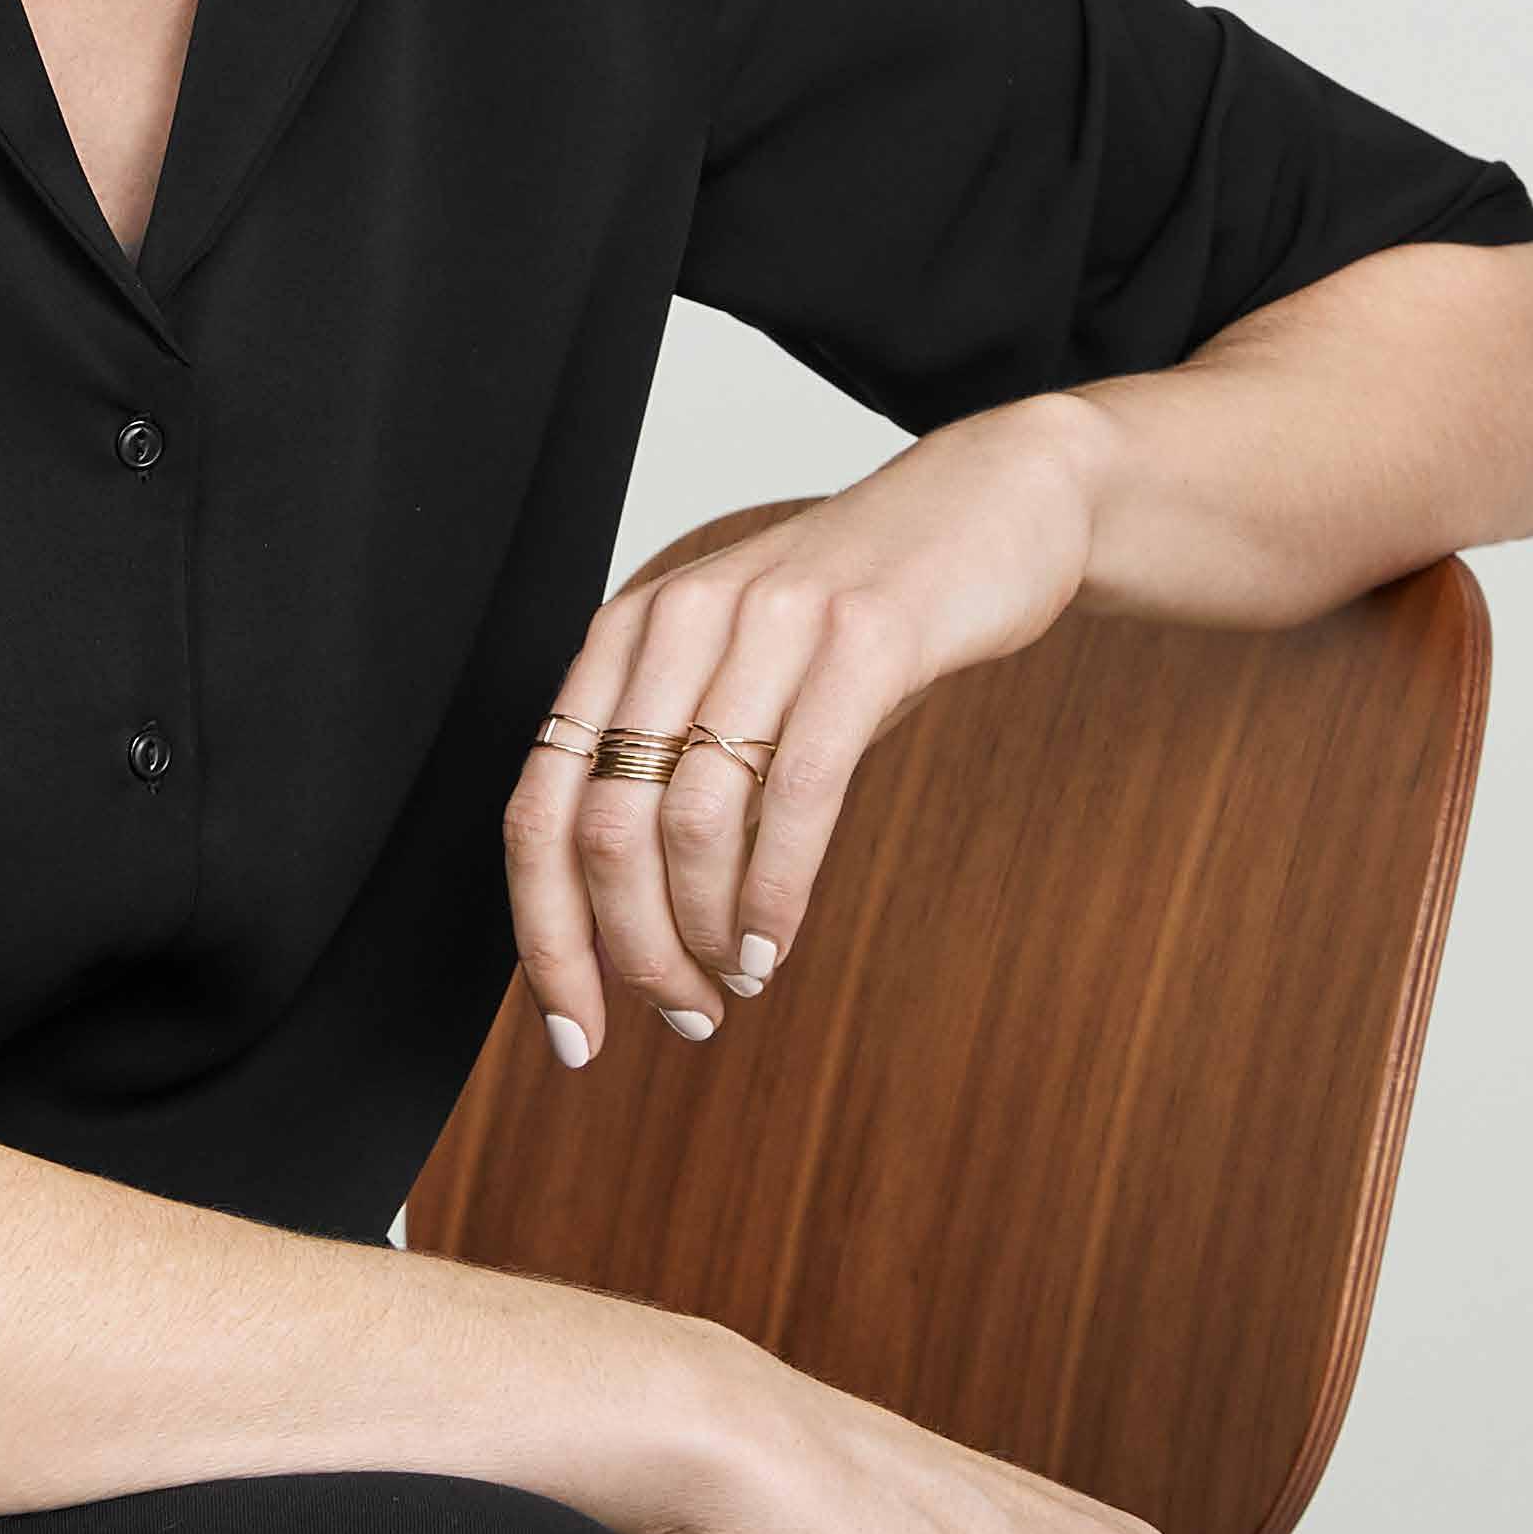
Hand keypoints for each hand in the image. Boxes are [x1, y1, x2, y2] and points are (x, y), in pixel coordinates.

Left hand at [503, 395, 1103, 1052]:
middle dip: (631, 954)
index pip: (539, 808)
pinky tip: (777, 943)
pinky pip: (797, 791)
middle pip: (601, 829)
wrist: (993, 502)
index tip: (575, 1031)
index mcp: (626, 637)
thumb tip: (631, 936)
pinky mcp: (862, 635)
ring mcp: (767, 622)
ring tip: (738, 983)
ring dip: (707, 936)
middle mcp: (675, 621)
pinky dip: (777, 892)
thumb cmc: (861, 620)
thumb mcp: (746, 687)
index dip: (545, 936)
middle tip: (683, 1018)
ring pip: (688, 820)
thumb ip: (684, 782)